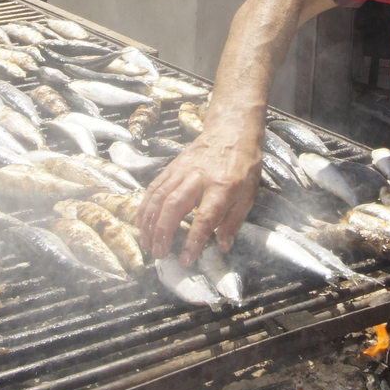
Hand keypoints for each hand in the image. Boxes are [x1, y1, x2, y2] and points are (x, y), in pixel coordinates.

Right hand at [137, 120, 262, 264]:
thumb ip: (233, 221)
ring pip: (160, 196)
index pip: (205, 217)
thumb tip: (221, 246)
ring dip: (150, 222)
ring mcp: (182, 170)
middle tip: (159, 253)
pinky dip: (145, 206)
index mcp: (223, 187)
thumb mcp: (248, 194)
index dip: (193, 240)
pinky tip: (140, 222)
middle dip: (163, 232)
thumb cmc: (243, 166)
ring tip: (146, 243)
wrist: (231, 131)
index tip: (185, 259)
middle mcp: (199, 178)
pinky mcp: (172, 167)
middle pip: (175, 205)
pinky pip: (154, 187)